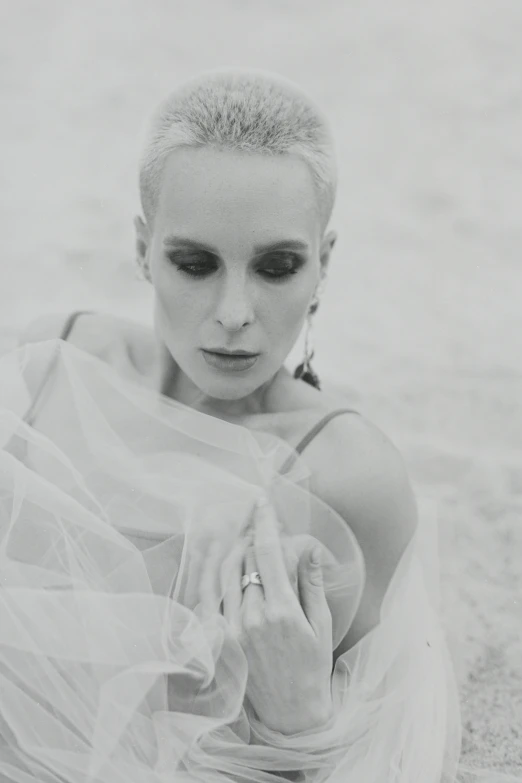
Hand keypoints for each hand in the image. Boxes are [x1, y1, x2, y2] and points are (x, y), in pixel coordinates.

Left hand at [222, 495, 333, 734]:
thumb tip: (308, 547)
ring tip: (243, 538)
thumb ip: (311, 583)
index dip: (264, 521)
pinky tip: (219, 561)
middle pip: (245, 557)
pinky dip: (214, 574)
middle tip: (259, 523)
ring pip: (225, 573)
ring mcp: (232, 629)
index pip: (268, 552)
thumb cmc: (313, 667)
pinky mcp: (221, 639)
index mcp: (282, 610)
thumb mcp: (321, 624)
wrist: (292, 713)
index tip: (262, 500)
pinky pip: (211, 596)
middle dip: (253, 534)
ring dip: (233, 549)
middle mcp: (253, 616)